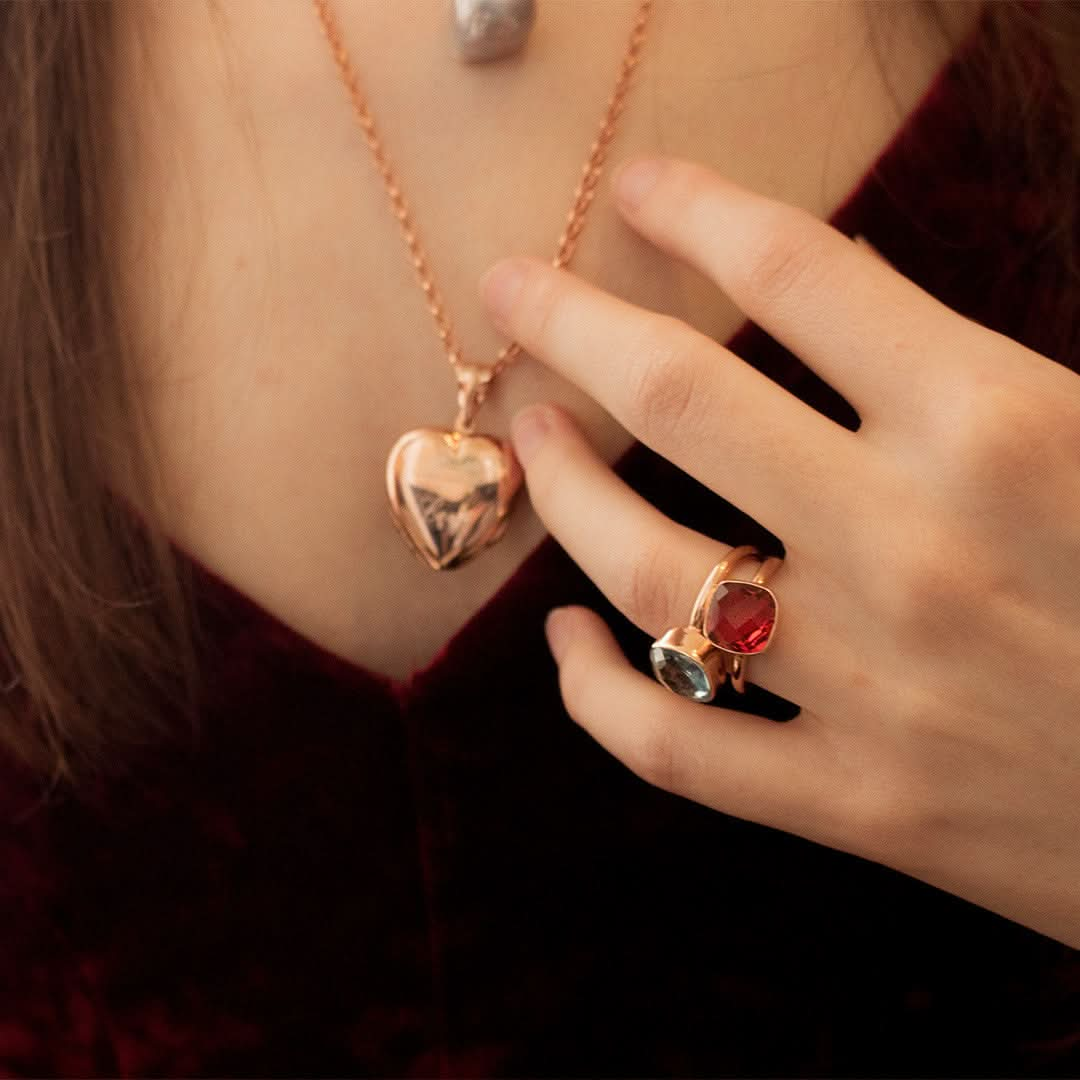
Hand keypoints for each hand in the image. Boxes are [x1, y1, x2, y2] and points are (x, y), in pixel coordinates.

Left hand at [477, 154, 1079, 950]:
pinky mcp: (860, 804)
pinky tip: (565, 640)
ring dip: (564, 490)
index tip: (640, 191)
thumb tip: (837, 295)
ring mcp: (873, 686)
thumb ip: (975, 367)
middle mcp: (913, 546)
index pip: (801, 271)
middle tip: (513, 290)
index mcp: (1004, 426)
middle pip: (680, 397)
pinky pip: (674, 745)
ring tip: (533, 436)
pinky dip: (595, 693)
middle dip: (573, 322)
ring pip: (645, 571)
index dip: (699, 211)